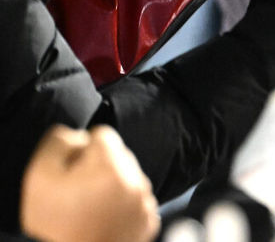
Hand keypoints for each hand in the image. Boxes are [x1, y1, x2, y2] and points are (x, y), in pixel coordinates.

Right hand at [21, 125, 158, 241]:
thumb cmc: (55, 223)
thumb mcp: (40, 177)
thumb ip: (59, 143)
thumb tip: (79, 136)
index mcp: (110, 164)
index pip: (102, 134)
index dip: (82, 150)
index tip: (72, 171)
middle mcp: (136, 178)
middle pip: (118, 156)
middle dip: (99, 166)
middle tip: (78, 192)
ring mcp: (145, 200)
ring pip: (130, 177)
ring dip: (114, 185)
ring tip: (90, 208)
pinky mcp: (149, 219)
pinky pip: (137, 200)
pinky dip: (124, 205)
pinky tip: (104, 218)